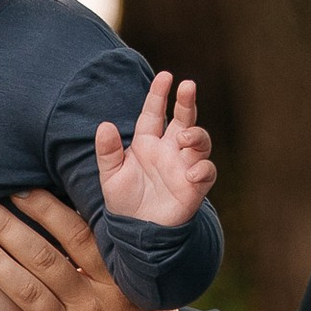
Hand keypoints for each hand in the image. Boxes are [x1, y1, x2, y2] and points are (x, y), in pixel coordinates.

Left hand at [0, 188, 187, 310]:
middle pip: (42, 256)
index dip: (45, 209)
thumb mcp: (158, 306)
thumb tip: (123, 241)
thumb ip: (135, 274)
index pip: (77, 235)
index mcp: (116, 285)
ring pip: (24, 290)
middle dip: (7, 226)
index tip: (18, 188)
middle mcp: (91, 304)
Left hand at [96, 71, 215, 229]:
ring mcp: (184, 166)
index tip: (165, 77)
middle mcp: (169, 150)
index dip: (159, 94)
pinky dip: (202, 169)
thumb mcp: (110, 175)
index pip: (154, 112)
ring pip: (200, 141)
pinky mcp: (195, 186)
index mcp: (147, 143)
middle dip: (186, 101)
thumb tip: (104, 125)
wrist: (138, 233)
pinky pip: (206, 172)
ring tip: (185, 137)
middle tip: (188, 86)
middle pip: (183, 119)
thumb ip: (107, 151)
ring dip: (196, 135)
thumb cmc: (125, 202)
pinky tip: (190, 172)